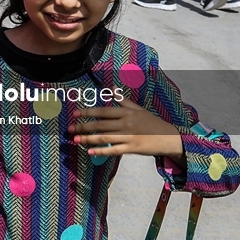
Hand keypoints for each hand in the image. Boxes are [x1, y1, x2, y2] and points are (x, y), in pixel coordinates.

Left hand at [69, 97, 183, 162]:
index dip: (88, 112)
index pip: (104, 111)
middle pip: (101, 125)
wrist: (169, 138)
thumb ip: (123, 100)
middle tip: (70, 129)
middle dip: (84, 126)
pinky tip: (91, 152)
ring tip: (76, 140)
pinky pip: (114, 150)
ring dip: (89, 139)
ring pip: (105, 137)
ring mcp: (129, 136)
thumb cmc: (152, 122)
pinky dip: (102, 151)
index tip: (76, 114)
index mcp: (126, 112)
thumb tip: (112, 88)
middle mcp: (126, 123)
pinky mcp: (132, 148)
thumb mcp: (138, 109)